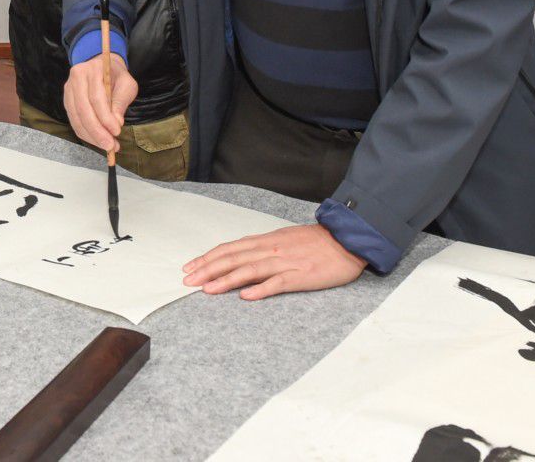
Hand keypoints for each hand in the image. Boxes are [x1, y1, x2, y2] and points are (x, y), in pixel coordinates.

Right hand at [61, 52, 136, 152]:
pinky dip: (85, 134)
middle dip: (96, 131)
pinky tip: (97, 140)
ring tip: (106, 146)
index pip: (96, 98)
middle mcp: (76, 78)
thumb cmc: (116, 76)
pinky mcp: (67, 101)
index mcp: (92, 70)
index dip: (105, 118)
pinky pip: (74, 121)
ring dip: (91, 136)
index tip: (117, 131)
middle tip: (110, 145)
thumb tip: (116, 123)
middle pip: (83, 110)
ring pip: (76, 118)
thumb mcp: (127, 85)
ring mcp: (68, 90)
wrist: (102, 67)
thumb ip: (121, 102)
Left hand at [182, 223, 366, 299]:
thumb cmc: (316, 241)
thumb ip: (262, 248)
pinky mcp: (301, 276)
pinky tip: (246, 296)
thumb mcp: (284, 239)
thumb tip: (240, 258)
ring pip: (250, 270)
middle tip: (188, 281)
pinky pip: (278, 283)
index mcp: (266, 241)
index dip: (208, 258)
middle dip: (208, 269)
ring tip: (207, 290)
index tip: (190, 267)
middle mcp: (271, 250)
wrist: (347, 239)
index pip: (230, 248)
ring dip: (226, 280)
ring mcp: (285, 263)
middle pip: (233, 259)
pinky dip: (261, 290)